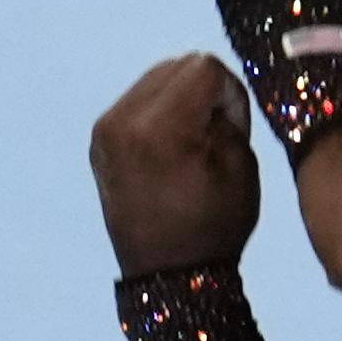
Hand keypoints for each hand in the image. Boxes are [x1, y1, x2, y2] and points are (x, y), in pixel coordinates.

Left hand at [89, 54, 259, 274]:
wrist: (169, 275)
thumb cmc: (215, 227)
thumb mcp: (242, 168)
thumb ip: (229, 116)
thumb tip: (213, 95)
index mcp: (160, 127)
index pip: (203, 68)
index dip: (230, 93)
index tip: (234, 127)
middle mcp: (123, 118)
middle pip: (175, 65)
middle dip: (203, 90)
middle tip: (214, 132)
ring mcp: (105, 127)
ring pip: (154, 78)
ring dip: (180, 98)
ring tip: (191, 140)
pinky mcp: (99, 138)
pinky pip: (136, 100)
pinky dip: (159, 112)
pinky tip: (169, 147)